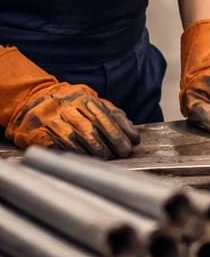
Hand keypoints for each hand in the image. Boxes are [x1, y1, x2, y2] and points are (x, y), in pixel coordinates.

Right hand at [8, 87, 138, 157]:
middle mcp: (65, 106)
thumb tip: (132, 131)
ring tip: (104, 158)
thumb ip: (110, 113)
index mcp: (81, 97)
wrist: (30, 101)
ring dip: (91, 150)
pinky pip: (55, 145)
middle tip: (121, 153)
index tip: (131, 143)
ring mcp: (49, 119)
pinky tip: (81, 159)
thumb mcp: (89, 101)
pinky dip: (70, 153)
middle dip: (109, 142)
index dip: (119, 130)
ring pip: (73, 137)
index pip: (104, 114)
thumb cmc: (68, 105)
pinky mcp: (36, 133)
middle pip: (90, 126)